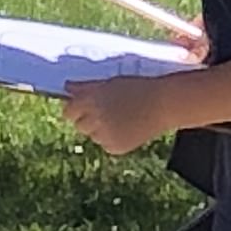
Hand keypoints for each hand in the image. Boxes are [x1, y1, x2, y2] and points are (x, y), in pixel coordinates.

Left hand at [62, 73, 176, 156]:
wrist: (164, 104)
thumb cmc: (138, 88)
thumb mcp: (110, 83)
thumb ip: (86, 87)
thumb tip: (67, 88)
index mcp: (91, 100)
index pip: (69, 112)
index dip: (75, 109)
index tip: (81, 107)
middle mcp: (95, 118)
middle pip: (79, 126)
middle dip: (86, 120)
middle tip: (104, 113)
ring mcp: (105, 135)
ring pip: (93, 136)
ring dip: (100, 129)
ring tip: (120, 118)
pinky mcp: (115, 147)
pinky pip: (106, 144)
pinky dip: (112, 139)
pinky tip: (127, 128)